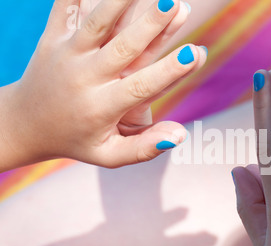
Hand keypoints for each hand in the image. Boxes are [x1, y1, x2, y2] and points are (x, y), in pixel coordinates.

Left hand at [1, 0, 206, 170]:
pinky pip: (65, 8)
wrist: (24, 124)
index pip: (141, 87)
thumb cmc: (75, 140)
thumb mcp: (108, 155)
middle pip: (123, 48)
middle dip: (151, 25)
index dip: (169, 71)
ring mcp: (66, 54)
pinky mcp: (51, 37)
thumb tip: (180, 135)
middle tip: (176, 4)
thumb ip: (143, 149)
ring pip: (97, 22)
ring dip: (121, 2)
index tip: (195, 53)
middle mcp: (84, 78)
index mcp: (101, 108)